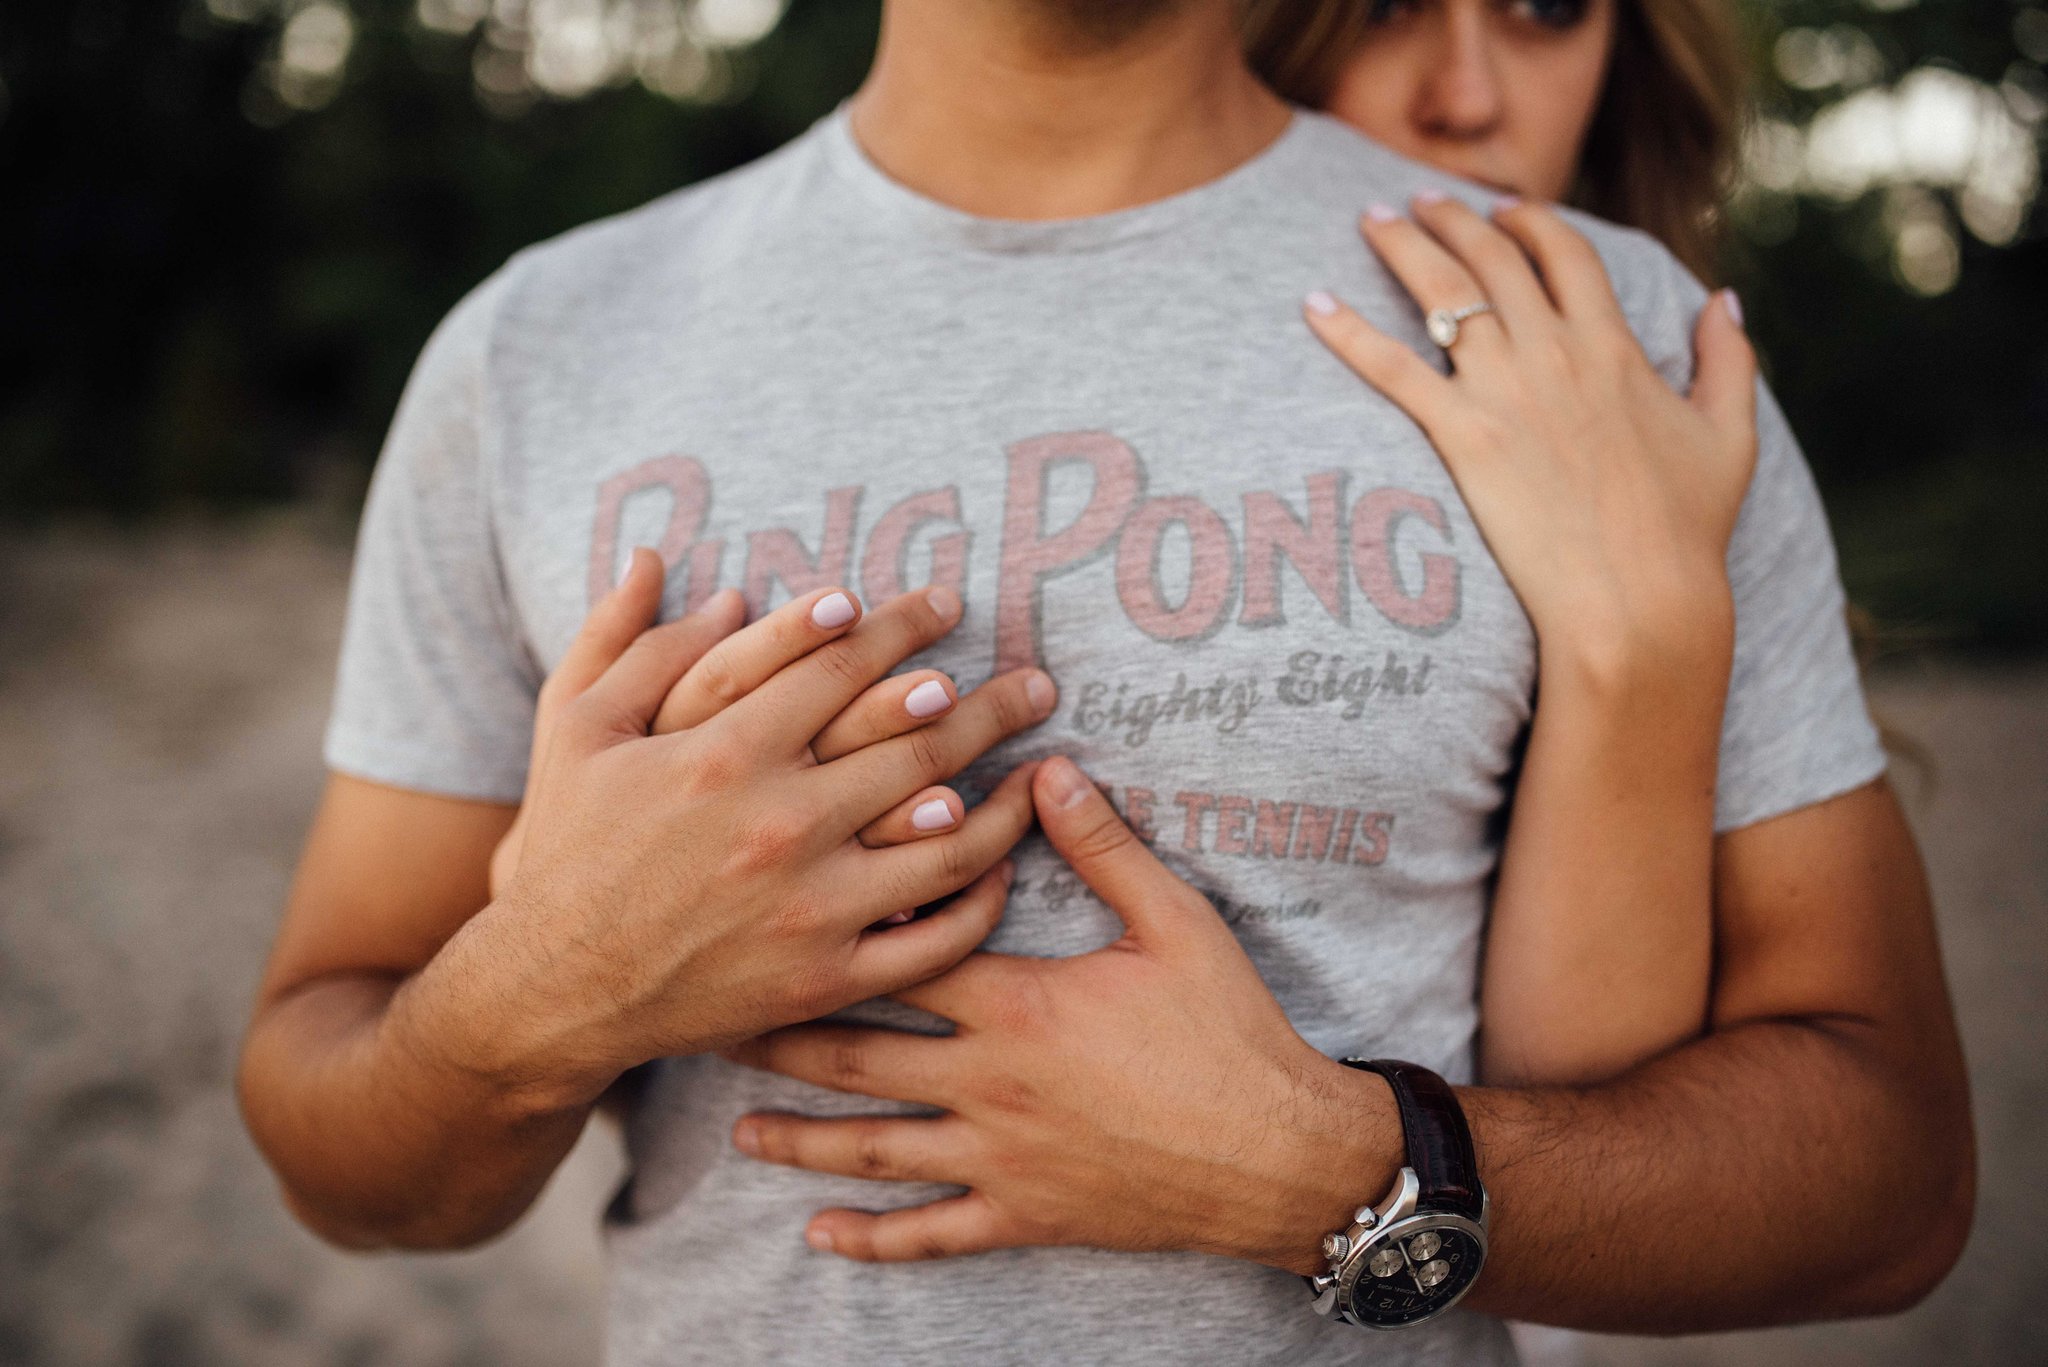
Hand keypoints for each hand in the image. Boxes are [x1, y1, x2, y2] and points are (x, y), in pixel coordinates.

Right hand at [421, 549, 1058, 1115]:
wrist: (552, 991)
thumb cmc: (567, 849)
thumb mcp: (573, 729)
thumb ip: (625, 641)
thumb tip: (661, 561)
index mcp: (725, 750)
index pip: (842, 663)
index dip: (902, 624)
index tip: (945, 605)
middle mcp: (781, 822)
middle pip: (919, 740)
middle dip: (992, 701)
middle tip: (1039, 680)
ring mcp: (810, 907)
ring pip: (950, 841)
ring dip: (1011, 800)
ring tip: (1046, 771)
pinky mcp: (825, 978)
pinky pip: (934, 940)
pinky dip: (981, 902)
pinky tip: (1001, 868)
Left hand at [720, 756, 1391, 1272]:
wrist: (1283, 1157)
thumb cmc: (1231, 1033)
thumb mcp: (1177, 922)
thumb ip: (1103, 846)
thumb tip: (1046, 767)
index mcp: (1015, 1001)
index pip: (900, 951)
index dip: (834, 925)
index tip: (768, 907)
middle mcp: (986, 1080)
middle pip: (857, 1050)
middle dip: (780, 1032)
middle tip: (712, 1017)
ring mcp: (998, 1155)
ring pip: (872, 1146)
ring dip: (798, 1136)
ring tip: (736, 1127)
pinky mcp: (1024, 1214)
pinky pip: (930, 1232)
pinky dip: (872, 1237)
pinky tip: (821, 1237)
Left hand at [1305, 194, 1756, 670]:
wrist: (1637, 600)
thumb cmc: (1685, 530)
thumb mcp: (1728, 435)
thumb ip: (1728, 359)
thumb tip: (1722, 299)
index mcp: (1616, 347)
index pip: (1565, 254)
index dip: (1530, 221)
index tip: (1502, 207)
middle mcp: (1557, 354)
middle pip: (1494, 259)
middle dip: (1452, 218)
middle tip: (1417, 200)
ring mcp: (1507, 392)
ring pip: (1443, 293)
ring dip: (1401, 247)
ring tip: (1370, 219)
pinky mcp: (1464, 437)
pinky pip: (1393, 370)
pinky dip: (1348, 333)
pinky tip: (1313, 304)